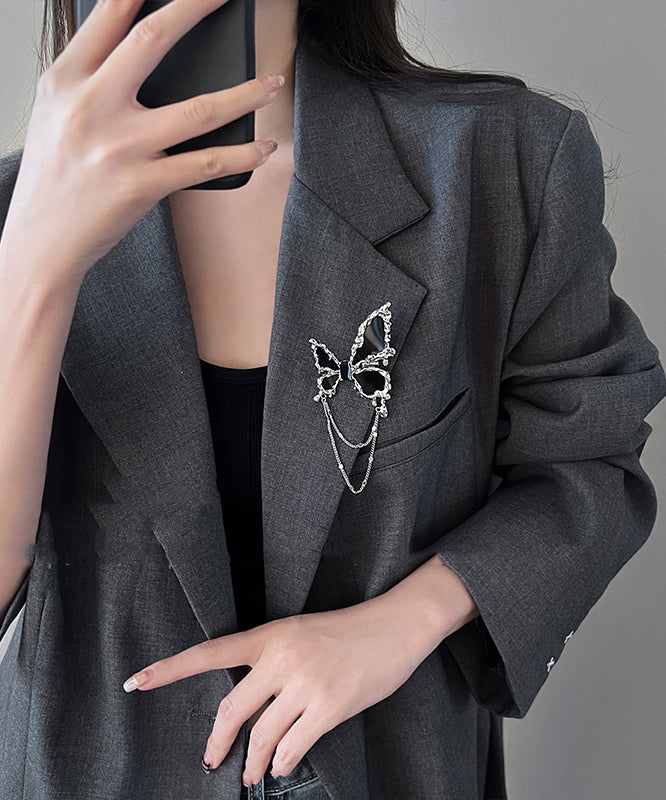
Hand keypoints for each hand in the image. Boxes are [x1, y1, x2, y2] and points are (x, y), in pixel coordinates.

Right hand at [0, 0, 281, 288]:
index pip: (109, 14)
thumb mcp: (54, 114)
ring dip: (245, 95)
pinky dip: (240, 155)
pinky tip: (262, 147)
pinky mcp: (141, 185)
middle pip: (154, 39)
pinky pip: (204, 164)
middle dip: (197, 7)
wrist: (40, 242)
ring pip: (198, 109)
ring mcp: (119, 147)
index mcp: (65, 80)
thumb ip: (89, 78)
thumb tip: (136, 49)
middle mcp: (91, 106)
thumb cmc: (52, 178)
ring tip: (272, 84)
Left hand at [122, 596, 434, 785]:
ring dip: (253, 763)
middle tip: (211, 759)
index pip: (211, 652)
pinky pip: (292, 747)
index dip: (171, 669)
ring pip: (261, 736)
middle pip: (232, 710)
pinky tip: (282, 763)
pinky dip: (282, 762)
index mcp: (272, 634)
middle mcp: (283, 657)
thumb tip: (250, 703)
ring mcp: (306, 683)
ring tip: (252, 773)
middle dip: (217, 742)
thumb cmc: (349, 630)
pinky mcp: (329, 706)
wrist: (393, 626)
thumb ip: (273, 660)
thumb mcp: (302, 632)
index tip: (138, 680)